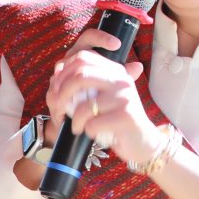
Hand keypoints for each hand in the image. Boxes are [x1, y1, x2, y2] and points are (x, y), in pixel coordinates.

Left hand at [47, 41, 158, 167]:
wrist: (142, 141)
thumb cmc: (115, 119)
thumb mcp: (101, 96)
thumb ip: (84, 82)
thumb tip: (58, 67)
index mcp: (115, 71)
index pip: (83, 57)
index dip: (63, 72)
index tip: (57, 90)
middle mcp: (121, 80)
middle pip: (80, 75)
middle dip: (62, 95)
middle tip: (60, 109)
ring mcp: (124, 97)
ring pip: (84, 105)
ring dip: (75, 120)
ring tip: (77, 127)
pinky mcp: (125, 116)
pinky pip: (92, 123)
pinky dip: (87, 131)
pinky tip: (93, 134)